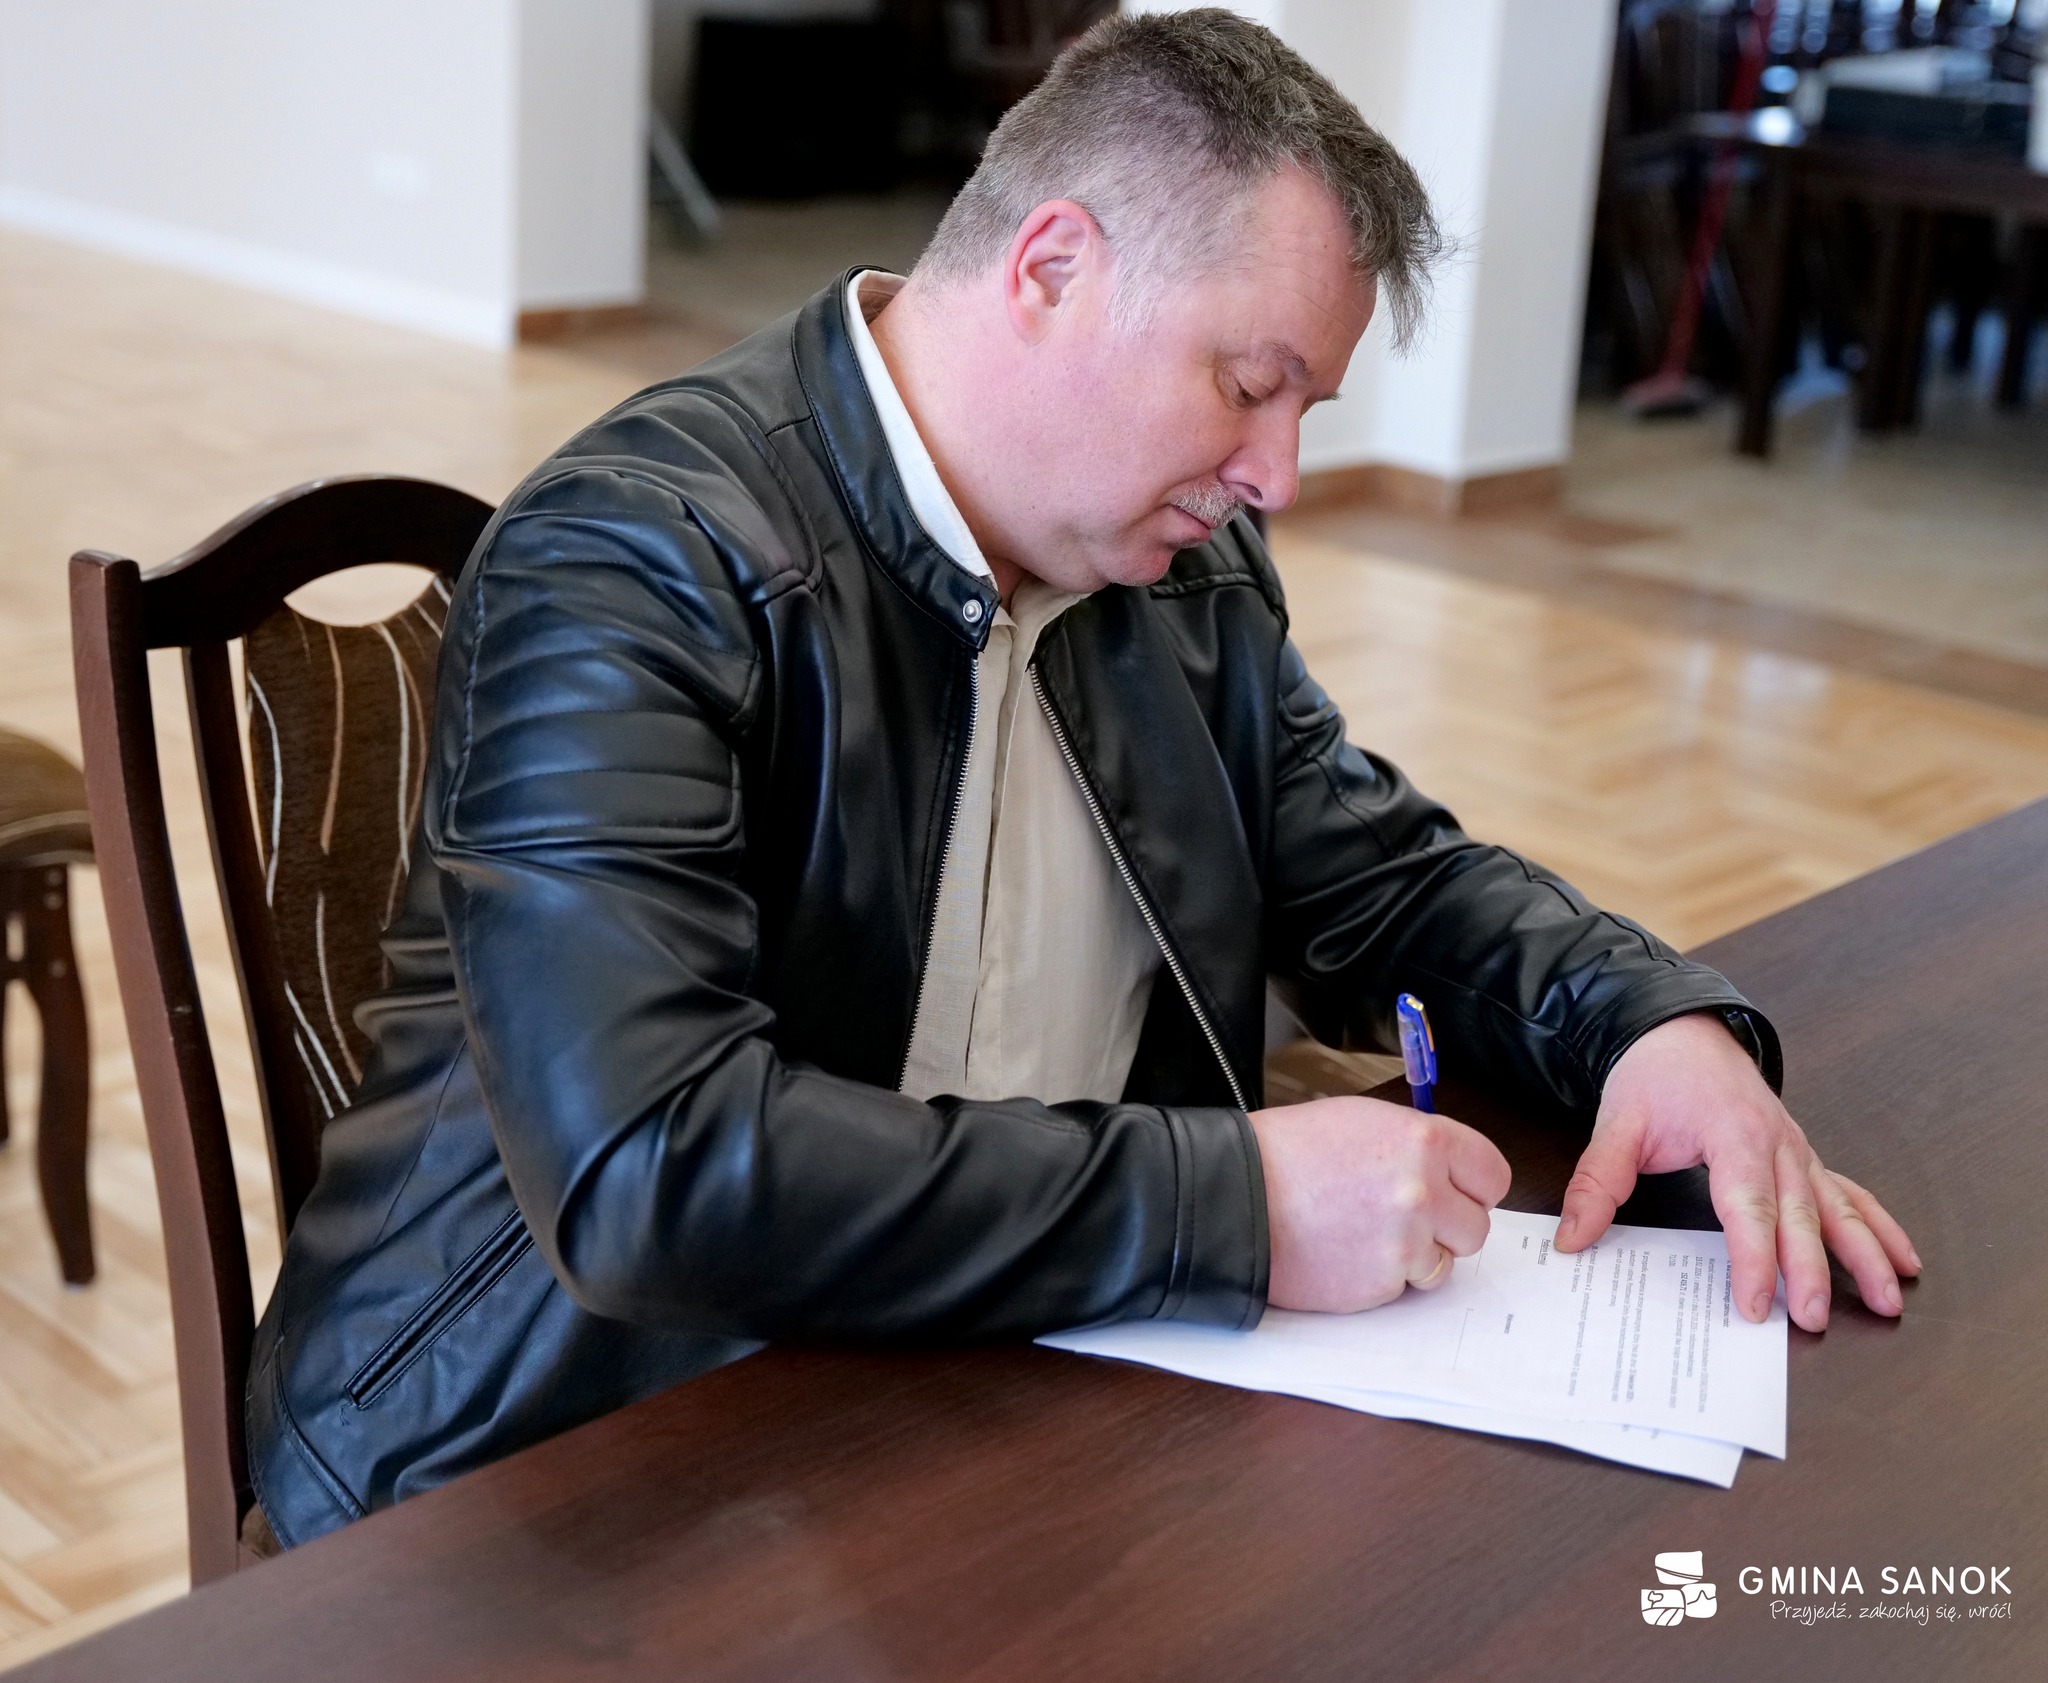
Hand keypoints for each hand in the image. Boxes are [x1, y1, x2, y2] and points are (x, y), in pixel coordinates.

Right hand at [1247, 1096, 1511, 1312]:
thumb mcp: (1359, 1121)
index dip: (1473, 1187)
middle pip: (1476, 1227)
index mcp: (1422, 1141)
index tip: (1457, 1193)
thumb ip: (1413, 1145)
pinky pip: (1404, 1287)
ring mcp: (1404, 1243)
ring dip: (1416, 1256)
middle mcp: (1422, 1193)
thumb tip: (1447, 1170)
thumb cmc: (1286, 1152)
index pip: (1492, 1174)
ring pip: (1444, 1263)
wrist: (1232, 1194)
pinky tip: (1345, 1252)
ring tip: (1366, 1234)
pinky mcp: (1380, 1284)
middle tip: (1406, 1219)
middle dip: (1446, 1227)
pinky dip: (1381, 1276)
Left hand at [1554, 1012, 1921, 1331]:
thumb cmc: (1653, 1076)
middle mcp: (1777, 1143)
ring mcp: (1798, 1149)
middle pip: (1800, 1214)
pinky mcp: (1804, 1155)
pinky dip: (1879, 1224)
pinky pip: (1849, 1191)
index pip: (1747, 1207)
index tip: (1754, 1304)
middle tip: (1813, 1319)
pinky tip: (1905, 1258)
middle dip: (1811, 1270)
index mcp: (1732, 1134)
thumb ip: (1597, 1182)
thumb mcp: (1616, 1123)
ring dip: (1866, 1253)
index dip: (1754, 1258)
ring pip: (1839, 1206)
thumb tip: (1572, 1238)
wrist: (1680, 1030)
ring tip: (1888, 1300)